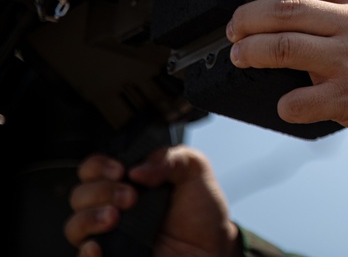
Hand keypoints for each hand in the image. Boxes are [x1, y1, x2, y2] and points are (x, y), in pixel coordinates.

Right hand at [64, 146, 239, 256]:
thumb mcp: (194, 171)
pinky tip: (97, 246)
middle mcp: (113, 208)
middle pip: (79, 195)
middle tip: (130, 197)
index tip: (120, 170)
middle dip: (101, 191)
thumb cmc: (201, 212)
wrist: (214, 248)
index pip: (94, 169)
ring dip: (89, 217)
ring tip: (115, 217)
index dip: (99, 166)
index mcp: (127, 182)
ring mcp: (110, 236)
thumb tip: (137, 169)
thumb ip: (169, 158)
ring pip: (75, 226)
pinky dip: (86, 252)